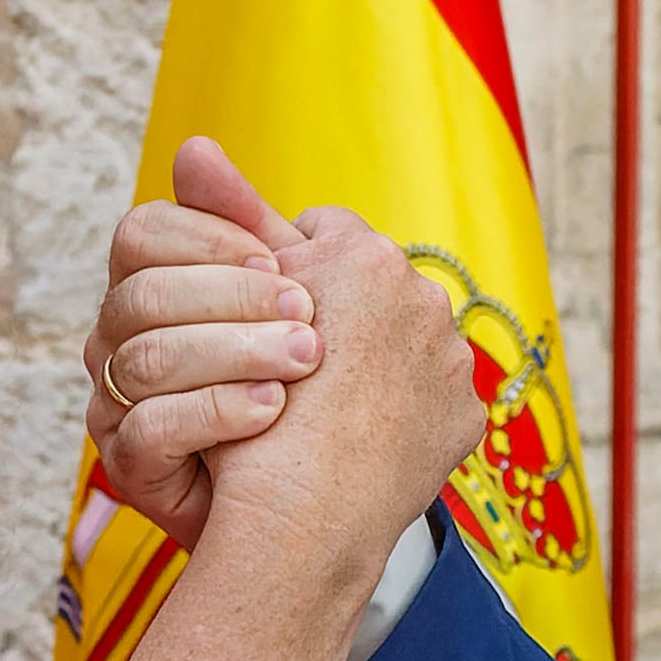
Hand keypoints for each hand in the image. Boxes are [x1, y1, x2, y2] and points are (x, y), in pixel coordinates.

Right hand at [84, 138, 324, 552]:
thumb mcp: (284, 305)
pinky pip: (150, 430)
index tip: (283, 261)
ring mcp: (114, 407)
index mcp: (150, 291)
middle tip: (311, 317)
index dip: (209, 239)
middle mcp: (118, 344)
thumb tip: (196, 147)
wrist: (302, 516)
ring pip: (145, 358)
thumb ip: (250, 231)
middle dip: (233, 298)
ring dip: (236, 352)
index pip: (141, 234)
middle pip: (141, 293)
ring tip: (309, 363)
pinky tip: (277, 408)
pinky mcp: (129, 468)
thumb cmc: (295, 402)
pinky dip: (220, 413)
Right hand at [197, 206, 480, 584]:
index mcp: (362, 255)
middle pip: (371, 287)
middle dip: (339, 314)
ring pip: (407, 340)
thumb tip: (196, 146)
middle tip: (303, 358)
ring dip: (375, 363)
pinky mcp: (464, 414)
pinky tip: (366, 440)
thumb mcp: (235, 302)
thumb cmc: (251, 405)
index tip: (270, 309)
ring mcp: (451, 356)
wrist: (301, 514)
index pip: (323, 235)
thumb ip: (228, 220)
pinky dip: (406, 413)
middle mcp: (420, 294)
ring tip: (331, 402)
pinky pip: (433, 398)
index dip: (285, 271)